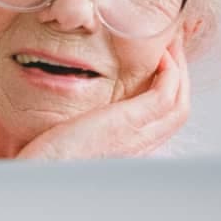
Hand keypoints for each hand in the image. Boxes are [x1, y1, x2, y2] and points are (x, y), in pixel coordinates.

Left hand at [16, 34, 189, 161]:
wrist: (41, 175)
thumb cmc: (47, 161)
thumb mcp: (70, 143)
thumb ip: (81, 129)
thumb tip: (71, 114)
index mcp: (126, 150)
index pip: (161, 120)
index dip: (168, 92)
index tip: (161, 68)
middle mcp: (138, 146)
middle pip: (177, 109)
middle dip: (180, 76)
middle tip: (173, 49)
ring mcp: (136, 136)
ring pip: (178, 101)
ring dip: (179, 70)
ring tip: (171, 45)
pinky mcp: (127, 124)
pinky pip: (165, 95)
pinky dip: (169, 74)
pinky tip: (160, 56)